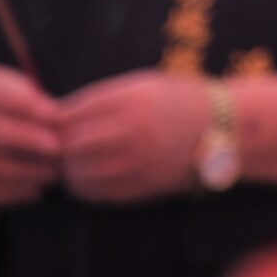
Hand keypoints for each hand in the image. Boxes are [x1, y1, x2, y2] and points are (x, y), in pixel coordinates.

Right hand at [0, 64, 60, 206]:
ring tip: (51, 173)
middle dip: (23, 140)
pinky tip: (34, 191)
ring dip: (19, 172)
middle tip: (57, 148)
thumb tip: (59, 119)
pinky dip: (6, 194)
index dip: (26, 105)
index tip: (56, 115)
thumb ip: (30, 98)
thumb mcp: (7, 87)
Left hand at [58, 71, 209, 202]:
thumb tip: (56, 115)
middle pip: (69, 144)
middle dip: (57, 146)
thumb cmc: (179, 100)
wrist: (225, 127)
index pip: (71, 113)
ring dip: (69, 168)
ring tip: (72, 161)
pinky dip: (84, 185)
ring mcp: (137, 161)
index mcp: (132, 99)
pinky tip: (88, 176)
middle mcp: (132, 131)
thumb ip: (102, 98)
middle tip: (56, 145)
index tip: (51, 122)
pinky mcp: (141, 185)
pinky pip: (95, 191)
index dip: (54, 120)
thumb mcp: (143, 85)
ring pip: (77, 172)